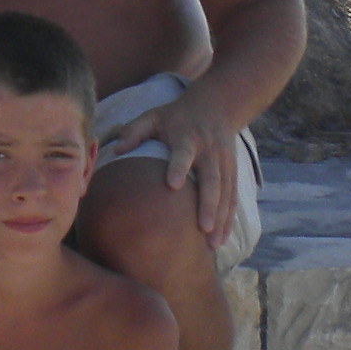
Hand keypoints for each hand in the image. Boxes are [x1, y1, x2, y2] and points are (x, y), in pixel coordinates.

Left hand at [102, 92, 240, 247]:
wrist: (216, 105)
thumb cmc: (175, 116)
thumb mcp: (154, 116)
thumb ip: (135, 131)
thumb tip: (117, 150)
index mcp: (187, 137)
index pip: (183, 153)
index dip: (179, 167)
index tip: (173, 185)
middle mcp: (210, 151)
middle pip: (212, 179)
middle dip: (208, 204)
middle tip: (202, 229)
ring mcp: (225, 162)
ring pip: (226, 192)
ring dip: (221, 218)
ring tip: (213, 244)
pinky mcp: (233, 171)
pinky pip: (232, 197)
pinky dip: (229, 218)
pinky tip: (222, 238)